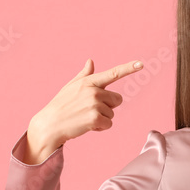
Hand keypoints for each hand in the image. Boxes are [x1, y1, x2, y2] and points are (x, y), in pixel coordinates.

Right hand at [27, 59, 143, 153]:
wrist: (49, 125)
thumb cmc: (61, 105)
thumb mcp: (71, 87)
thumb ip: (84, 75)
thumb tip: (90, 61)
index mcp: (89, 82)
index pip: (113, 73)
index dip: (128, 68)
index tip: (140, 64)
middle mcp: (93, 91)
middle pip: (117, 99)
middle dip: (108, 107)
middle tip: (90, 110)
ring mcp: (94, 104)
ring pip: (112, 113)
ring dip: (102, 118)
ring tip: (85, 118)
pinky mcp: (95, 117)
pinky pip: (108, 124)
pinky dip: (100, 128)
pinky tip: (87, 126)